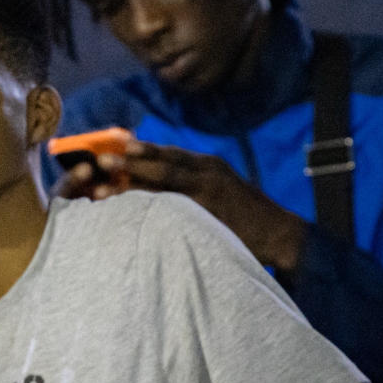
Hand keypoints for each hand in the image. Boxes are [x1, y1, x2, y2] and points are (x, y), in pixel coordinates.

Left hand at [66, 140, 309, 271]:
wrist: (283, 235)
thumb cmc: (249, 219)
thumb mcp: (224, 193)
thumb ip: (196, 188)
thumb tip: (161, 190)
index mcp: (209, 166)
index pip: (169, 154)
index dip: (140, 150)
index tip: (113, 147)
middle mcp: (209, 172)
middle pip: (163, 162)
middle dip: (130, 161)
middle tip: (99, 160)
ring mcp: (210, 191)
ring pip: (165, 182)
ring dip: (132, 182)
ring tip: (104, 187)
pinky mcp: (211, 213)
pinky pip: (176, 207)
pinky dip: (152, 206)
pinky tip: (131, 211)